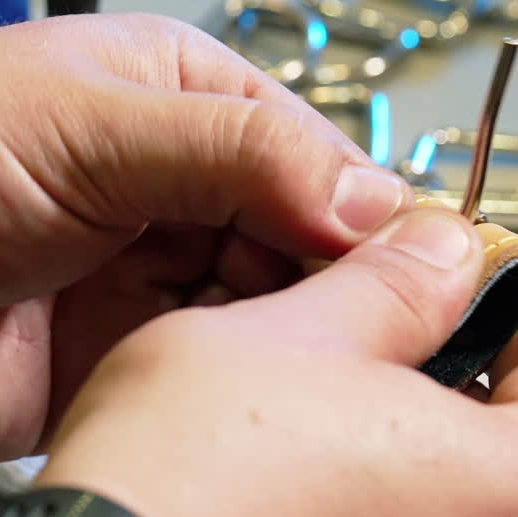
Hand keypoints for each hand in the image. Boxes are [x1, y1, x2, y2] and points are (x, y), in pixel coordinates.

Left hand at [0, 14, 408, 458]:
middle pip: (308, 248)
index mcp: (192, 102)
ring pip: (272, 322)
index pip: (319, 161)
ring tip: (306, 385)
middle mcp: (188, 189)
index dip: (367, 219)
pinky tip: (249, 413)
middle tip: (367, 348)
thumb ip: (239, 153)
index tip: (422, 279)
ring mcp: (160, 277)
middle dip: (333, 295)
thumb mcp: (95, 124)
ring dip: (290, 354)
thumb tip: (377, 201)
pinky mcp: (131, 359)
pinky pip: (216, 383)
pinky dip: (236, 399)